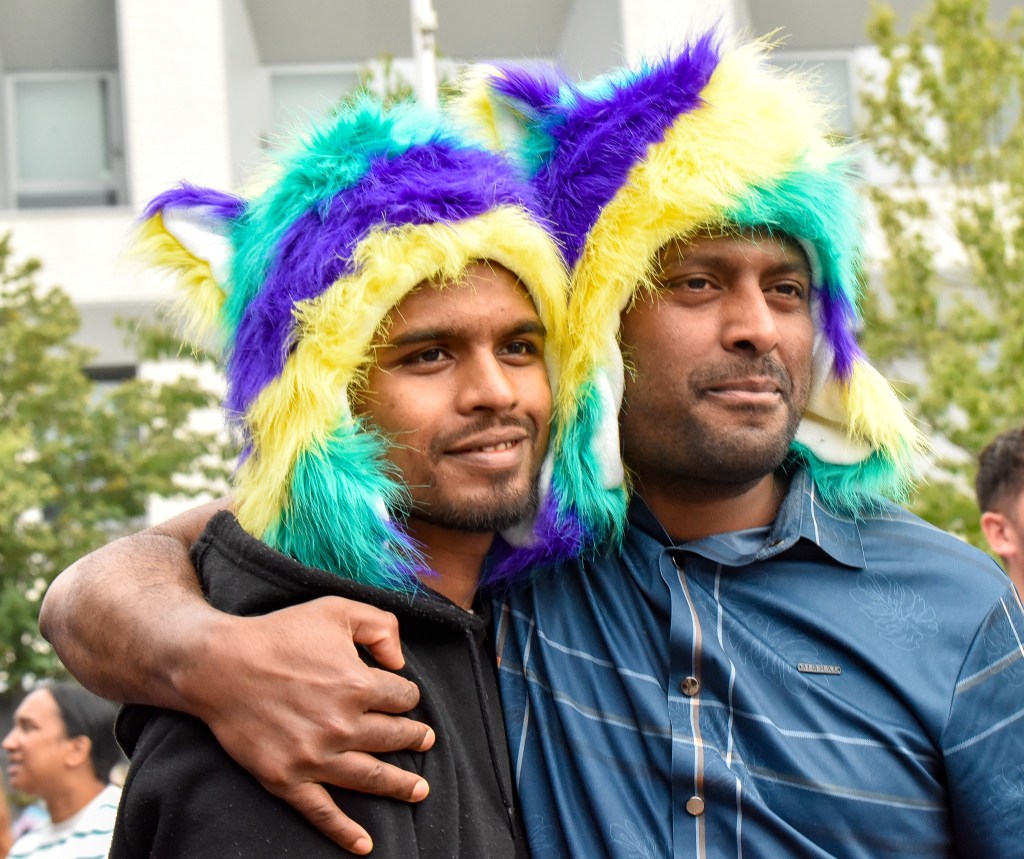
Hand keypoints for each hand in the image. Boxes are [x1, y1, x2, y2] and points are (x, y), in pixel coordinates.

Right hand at [178, 596, 433, 854]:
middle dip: (414, 738)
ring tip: (419, 791)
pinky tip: (364, 845)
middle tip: (425, 740)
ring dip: (399, 785)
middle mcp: (342, 725)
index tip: (401, 693)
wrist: (219, 665)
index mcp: (358, 685)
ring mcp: (314, 757)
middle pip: (394, 738)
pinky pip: (322, 812)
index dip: (406, 693)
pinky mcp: (286, 779)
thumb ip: (380, 625)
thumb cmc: (280, 633)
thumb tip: (399, 661)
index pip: (403, 698)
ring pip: (371, 777)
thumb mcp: (336, 609)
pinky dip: (344, 832)